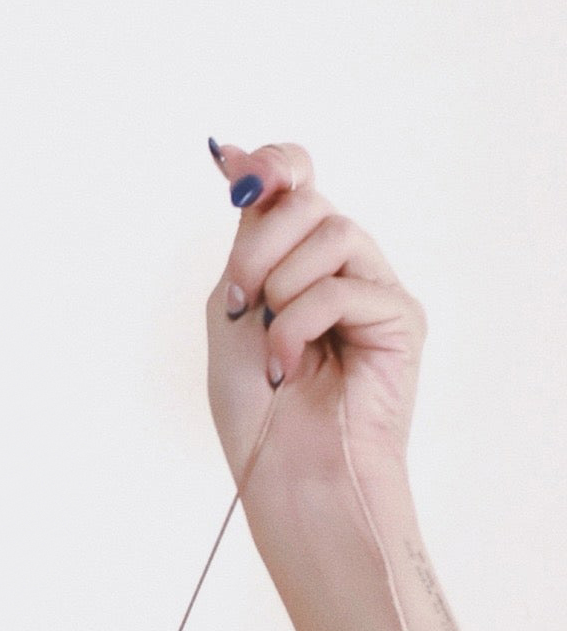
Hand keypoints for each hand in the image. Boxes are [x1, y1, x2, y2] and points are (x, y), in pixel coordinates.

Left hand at [205, 140, 423, 494]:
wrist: (289, 474)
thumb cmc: (256, 412)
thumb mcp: (232, 311)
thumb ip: (245, 239)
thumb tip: (238, 156)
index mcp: (296, 261)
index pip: (297, 181)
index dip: (272, 166)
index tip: (238, 174)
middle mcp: (339, 266)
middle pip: (308, 202)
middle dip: (258, 249)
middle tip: (240, 304)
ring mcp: (373, 288)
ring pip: (331, 234)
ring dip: (280, 290)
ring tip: (271, 348)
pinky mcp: (399, 316)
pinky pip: (343, 287)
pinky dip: (299, 326)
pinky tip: (289, 366)